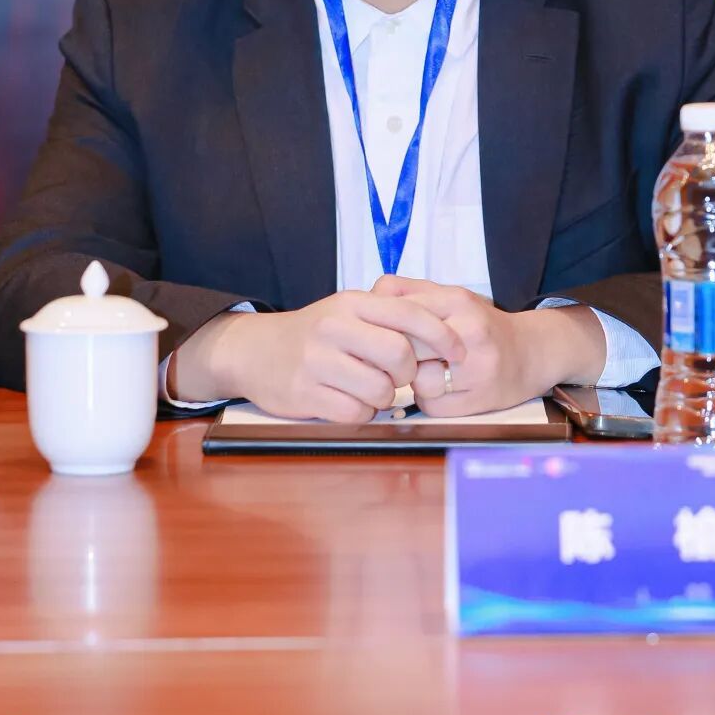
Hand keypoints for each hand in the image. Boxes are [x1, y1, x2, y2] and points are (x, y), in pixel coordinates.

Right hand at [169, 289, 466, 422]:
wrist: (256, 351)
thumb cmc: (316, 334)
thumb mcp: (348, 311)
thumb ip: (388, 316)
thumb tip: (443, 331)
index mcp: (352, 302)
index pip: (410, 314)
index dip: (442, 335)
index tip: (458, 351)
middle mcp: (334, 327)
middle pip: (399, 354)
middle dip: (410, 372)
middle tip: (402, 376)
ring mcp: (317, 360)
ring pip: (379, 388)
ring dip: (385, 396)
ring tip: (370, 388)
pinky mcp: (304, 393)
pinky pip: (354, 412)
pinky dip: (361, 412)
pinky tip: (349, 400)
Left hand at [372, 275, 605, 414]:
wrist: (533, 351)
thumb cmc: (482, 325)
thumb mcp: (450, 297)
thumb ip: (409, 291)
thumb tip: (369, 296)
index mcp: (458, 300)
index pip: (402, 313)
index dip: (383, 329)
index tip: (379, 336)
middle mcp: (470, 331)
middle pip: (407, 348)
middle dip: (397, 357)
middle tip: (399, 358)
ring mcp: (478, 368)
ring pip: (418, 381)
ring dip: (414, 381)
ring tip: (428, 372)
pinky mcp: (481, 399)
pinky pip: (433, 405)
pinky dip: (430, 400)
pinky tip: (443, 389)